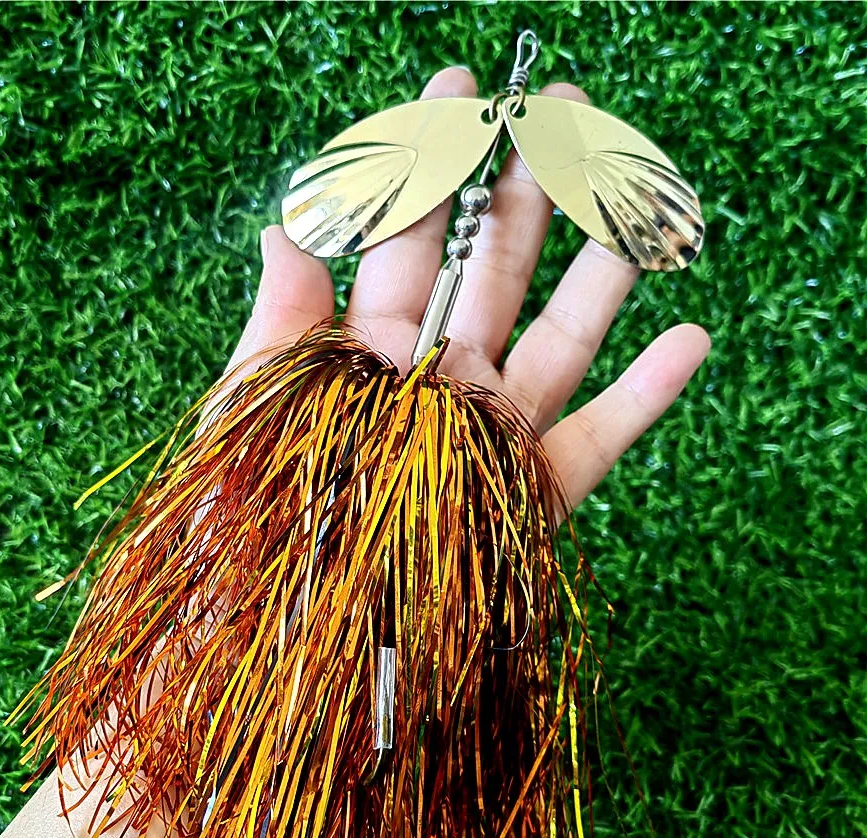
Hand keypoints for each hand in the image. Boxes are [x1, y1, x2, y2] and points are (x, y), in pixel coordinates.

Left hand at [229, 66, 709, 513]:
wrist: (288, 645)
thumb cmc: (248, 532)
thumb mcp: (256, 418)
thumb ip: (278, 326)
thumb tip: (281, 224)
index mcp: (366, 352)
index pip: (407, 238)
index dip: (433, 162)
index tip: (462, 90)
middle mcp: (437, 382)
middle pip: (494, 270)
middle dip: (528, 187)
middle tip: (565, 109)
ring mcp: (489, 435)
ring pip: (559, 338)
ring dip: (601, 269)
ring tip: (637, 198)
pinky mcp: (531, 498)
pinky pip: (599, 440)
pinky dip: (646, 396)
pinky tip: (689, 340)